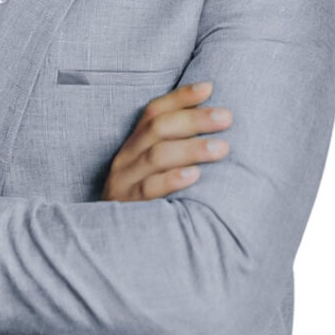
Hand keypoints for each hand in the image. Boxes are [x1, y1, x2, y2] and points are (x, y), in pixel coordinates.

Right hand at [101, 81, 231, 201]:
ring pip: (156, 156)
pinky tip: (195, 176)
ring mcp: (124, 184)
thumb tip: (213, 124)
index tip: (210, 87)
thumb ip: (172, 150)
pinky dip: (172, 180)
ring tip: (222, 147)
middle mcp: (125, 160)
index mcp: (132, 147)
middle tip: (227, 117)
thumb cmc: (144, 204)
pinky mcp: (128, 209)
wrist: (107, 247)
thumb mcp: (151, 173)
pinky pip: (149, 190)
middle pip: (158, 129)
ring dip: (191, 148)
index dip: (180, 98)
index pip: (153, 112)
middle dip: (194, 119)